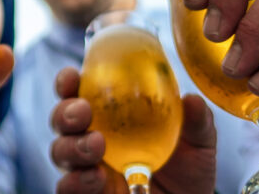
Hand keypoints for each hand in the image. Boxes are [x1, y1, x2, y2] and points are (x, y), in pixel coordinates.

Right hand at [50, 67, 216, 193]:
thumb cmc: (188, 167)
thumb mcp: (198, 141)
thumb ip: (197, 121)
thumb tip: (192, 100)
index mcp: (111, 114)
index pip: (80, 92)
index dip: (69, 81)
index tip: (74, 76)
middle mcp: (92, 137)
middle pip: (62, 119)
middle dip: (65, 112)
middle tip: (83, 112)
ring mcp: (87, 167)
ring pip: (60, 151)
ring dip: (71, 146)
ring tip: (96, 146)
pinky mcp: (88, 193)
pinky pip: (67, 187)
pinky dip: (76, 180)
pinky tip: (97, 177)